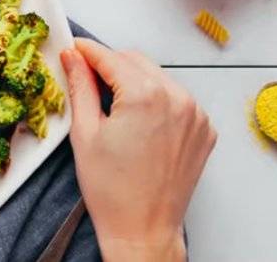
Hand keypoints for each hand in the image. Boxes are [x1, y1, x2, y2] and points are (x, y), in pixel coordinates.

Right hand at [61, 39, 216, 261]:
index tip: (74, 48)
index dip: (87, 50)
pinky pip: (176, 98)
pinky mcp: (203, 130)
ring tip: (112, 102)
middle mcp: (177, 99)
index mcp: (145, 96)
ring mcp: (195, 114)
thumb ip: (80, 87)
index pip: (110, 57)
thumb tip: (73, 58)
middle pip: (136, 61)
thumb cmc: (112, 190)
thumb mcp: (84, 133)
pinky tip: (137, 119)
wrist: (142, 229)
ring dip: (133, 80)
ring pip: (157, 77)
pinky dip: (156, 99)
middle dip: (110, 63)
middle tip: (85, 75)